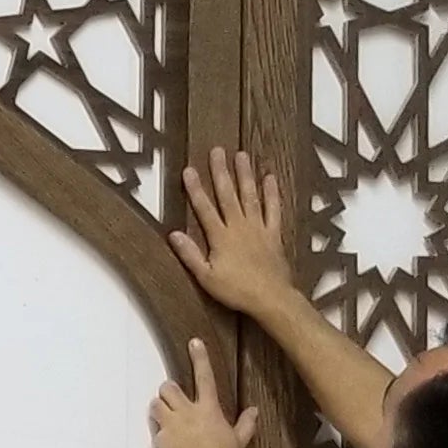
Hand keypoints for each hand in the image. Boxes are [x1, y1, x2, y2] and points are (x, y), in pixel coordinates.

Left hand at [149, 338, 258, 447]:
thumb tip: (254, 410)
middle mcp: (188, 414)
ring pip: (155, 404)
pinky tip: (169, 444)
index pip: (205, 377)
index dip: (200, 357)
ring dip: (159, 407)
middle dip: (168, 390)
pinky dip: (159, 432)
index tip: (194, 342)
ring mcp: (171, 426)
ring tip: (167, 417)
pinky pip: (154, 429)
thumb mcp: (238, 444)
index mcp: (209, 411)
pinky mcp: (159, 441)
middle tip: (173, 399)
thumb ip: (245, 425)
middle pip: (168, 387)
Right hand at [169, 145, 295, 319]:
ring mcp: (258, 228)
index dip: (195, 189)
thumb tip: (173, 234)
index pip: (204, 208)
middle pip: (227, 195)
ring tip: (241, 155)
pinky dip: (272, 193)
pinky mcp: (273, 233)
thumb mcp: (206, 277)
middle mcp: (239, 227)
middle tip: (217, 151)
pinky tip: (269, 178)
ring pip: (250, 196)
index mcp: (220, 237)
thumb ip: (190, 254)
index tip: (189, 170)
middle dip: (220, 172)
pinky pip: (273, 209)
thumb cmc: (237, 290)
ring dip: (245, 175)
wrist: (270, 297)